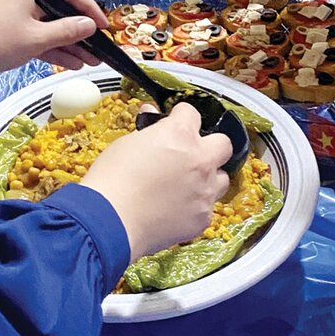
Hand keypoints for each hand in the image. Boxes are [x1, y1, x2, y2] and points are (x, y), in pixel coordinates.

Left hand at [0, 0, 106, 76]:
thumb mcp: (35, 38)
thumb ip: (65, 31)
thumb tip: (90, 25)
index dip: (88, 8)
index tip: (104, 25)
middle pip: (59, 12)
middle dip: (80, 33)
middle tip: (100, 48)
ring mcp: (17, 17)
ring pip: (50, 29)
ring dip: (69, 45)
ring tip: (91, 61)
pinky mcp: (12, 34)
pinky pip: (38, 39)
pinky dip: (53, 50)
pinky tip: (72, 63)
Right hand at [82, 101, 232, 258]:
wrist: (110, 221)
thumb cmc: (112, 179)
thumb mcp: (126, 144)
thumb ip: (149, 132)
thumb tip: (151, 116)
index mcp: (180, 135)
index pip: (192, 113)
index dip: (181, 117)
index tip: (175, 123)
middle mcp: (200, 160)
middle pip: (224, 144)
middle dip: (210, 146)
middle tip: (191, 153)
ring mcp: (205, 191)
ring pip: (221, 178)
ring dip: (208, 177)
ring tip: (185, 184)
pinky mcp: (202, 218)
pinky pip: (207, 207)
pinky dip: (195, 205)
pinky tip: (174, 209)